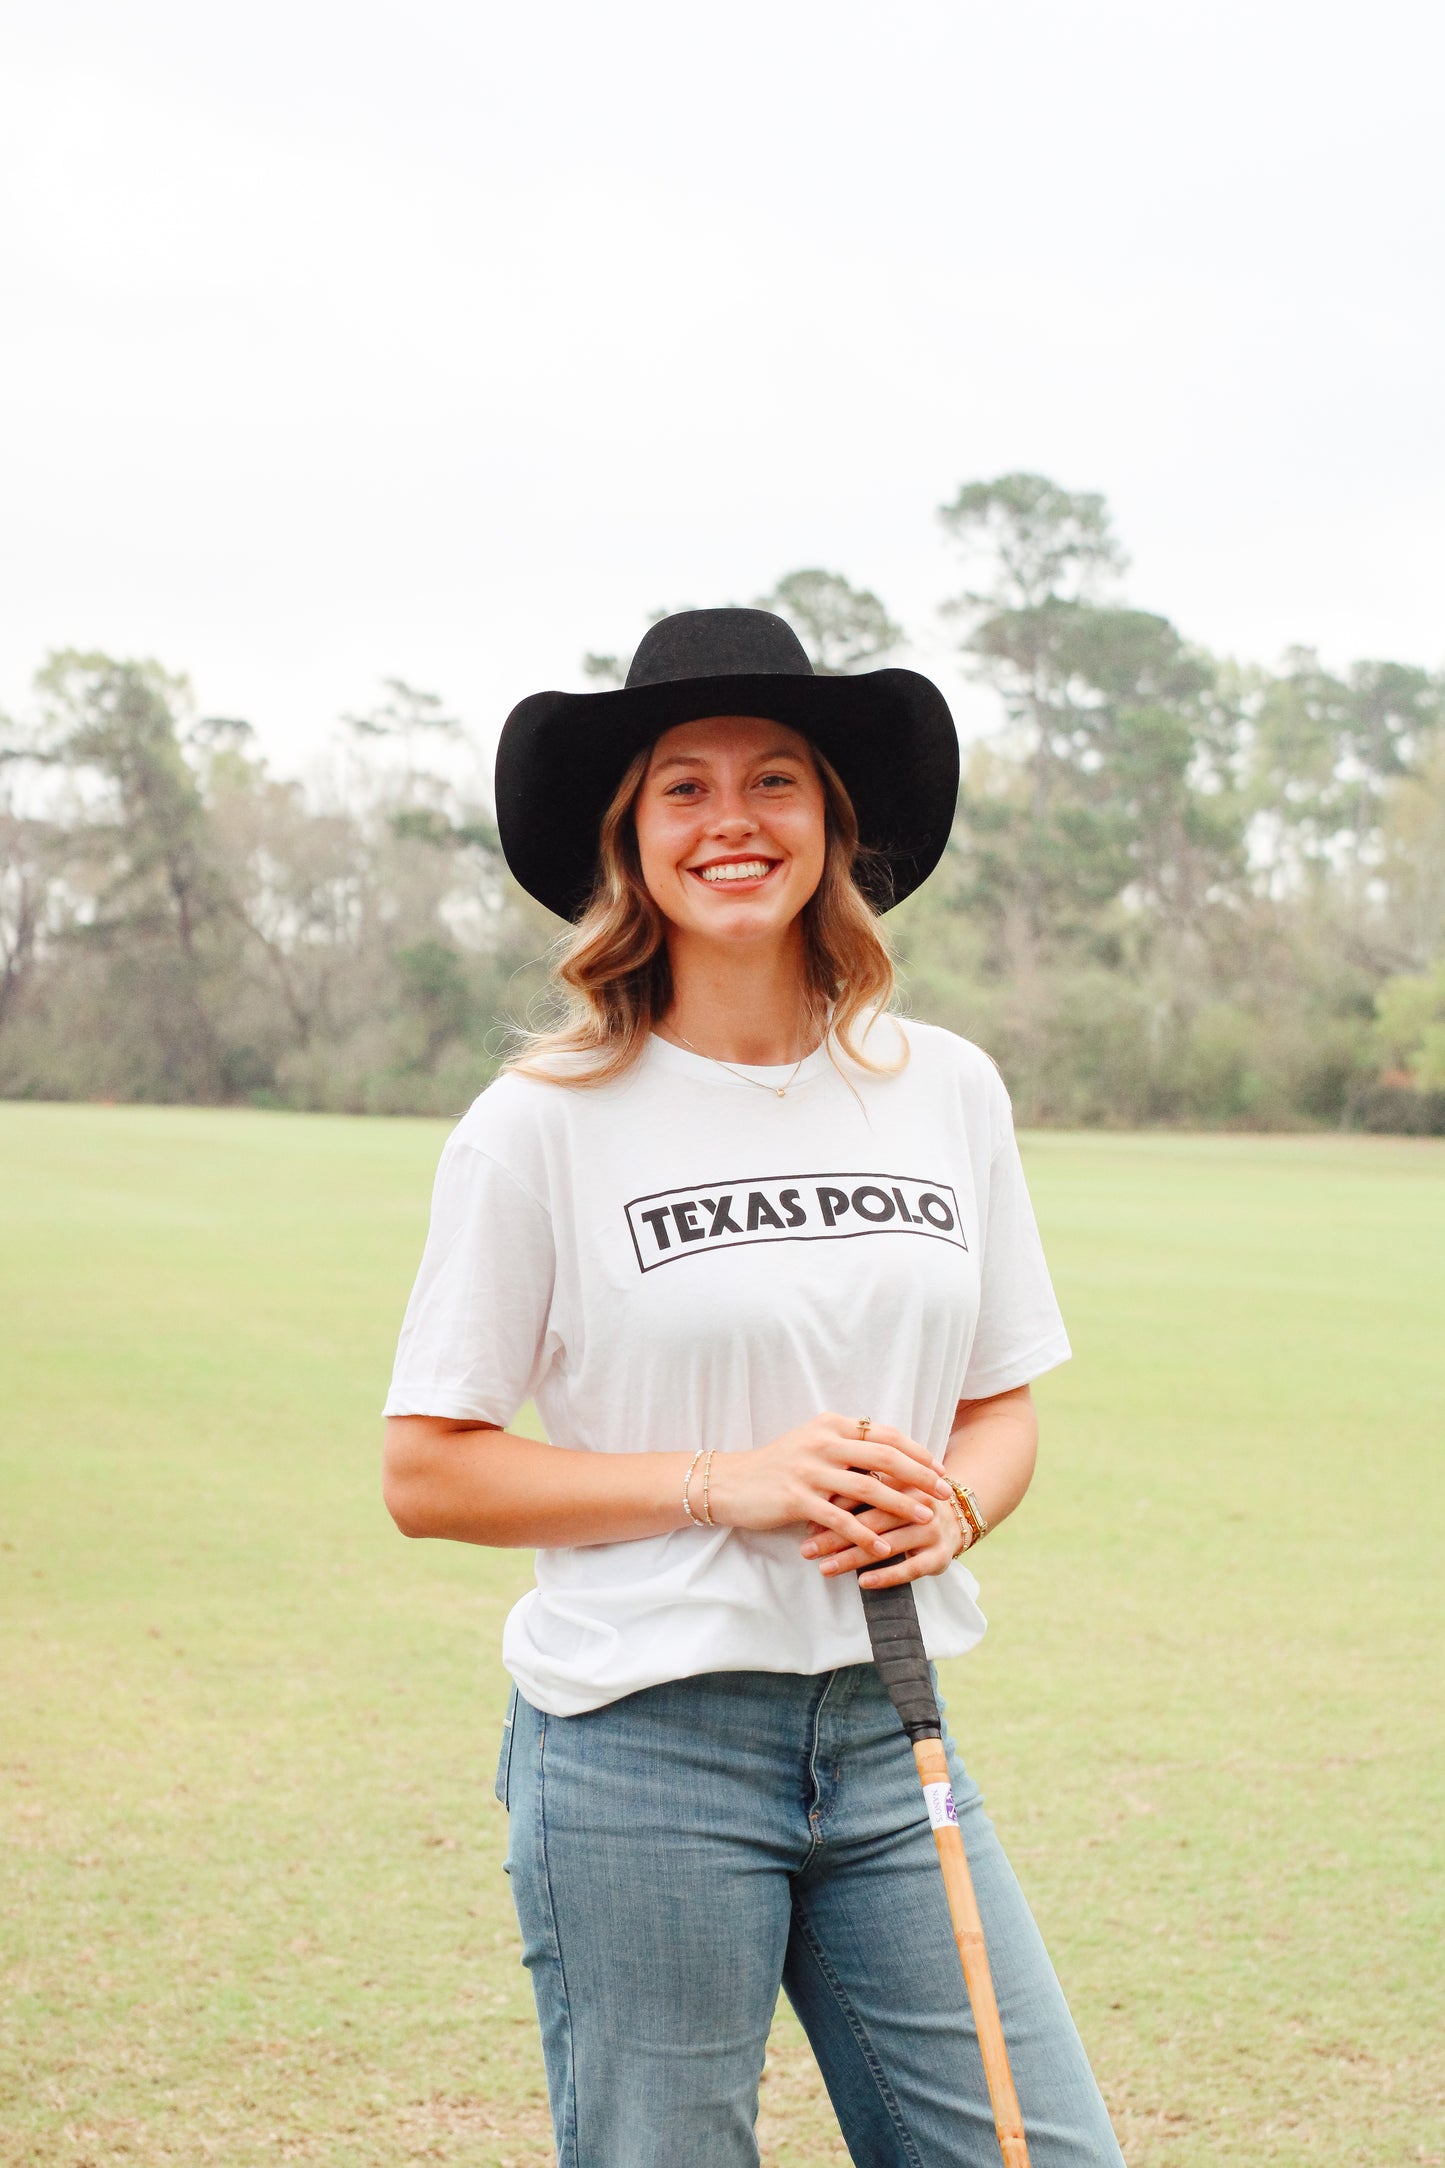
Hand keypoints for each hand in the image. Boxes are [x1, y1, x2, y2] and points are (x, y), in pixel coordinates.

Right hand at [706, 1414, 951, 1559]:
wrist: (731, 1482)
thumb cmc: (777, 1466)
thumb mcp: (812, 1444)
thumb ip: (846, 1447)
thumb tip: (888, 1457)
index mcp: (831, 1425)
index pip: (884, 1434)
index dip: (916, 1451)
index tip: (939, 1467)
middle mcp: (823, 1442)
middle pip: (884, 1456)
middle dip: (920, 1475)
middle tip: (944, 1491)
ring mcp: (809, 1470)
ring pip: (867, 1488)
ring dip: (901, 1504)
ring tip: (926, 1518)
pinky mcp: (796, 1498)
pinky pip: (839, 1519)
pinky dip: (864, 1534)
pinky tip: (883, 1547)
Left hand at [801, 1492, 958, 1589]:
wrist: (959, 1515)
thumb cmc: (908, 1501)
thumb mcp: (890, 1487)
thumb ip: (858, 1488)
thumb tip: (813, 1503)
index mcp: (904, 1479)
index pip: (864, 1491)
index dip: (833, 1506)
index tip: (806, 1521)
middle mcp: (920, 1502)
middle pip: (872, 1520)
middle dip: (835, 1535)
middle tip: (806, 1549)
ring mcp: (932, 1529)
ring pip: (887, 1545)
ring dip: (853, 1558)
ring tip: (825, 1568)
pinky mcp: (940, 1556)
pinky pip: (911, 1568)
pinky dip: (886, 1576)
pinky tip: (863, 1583)